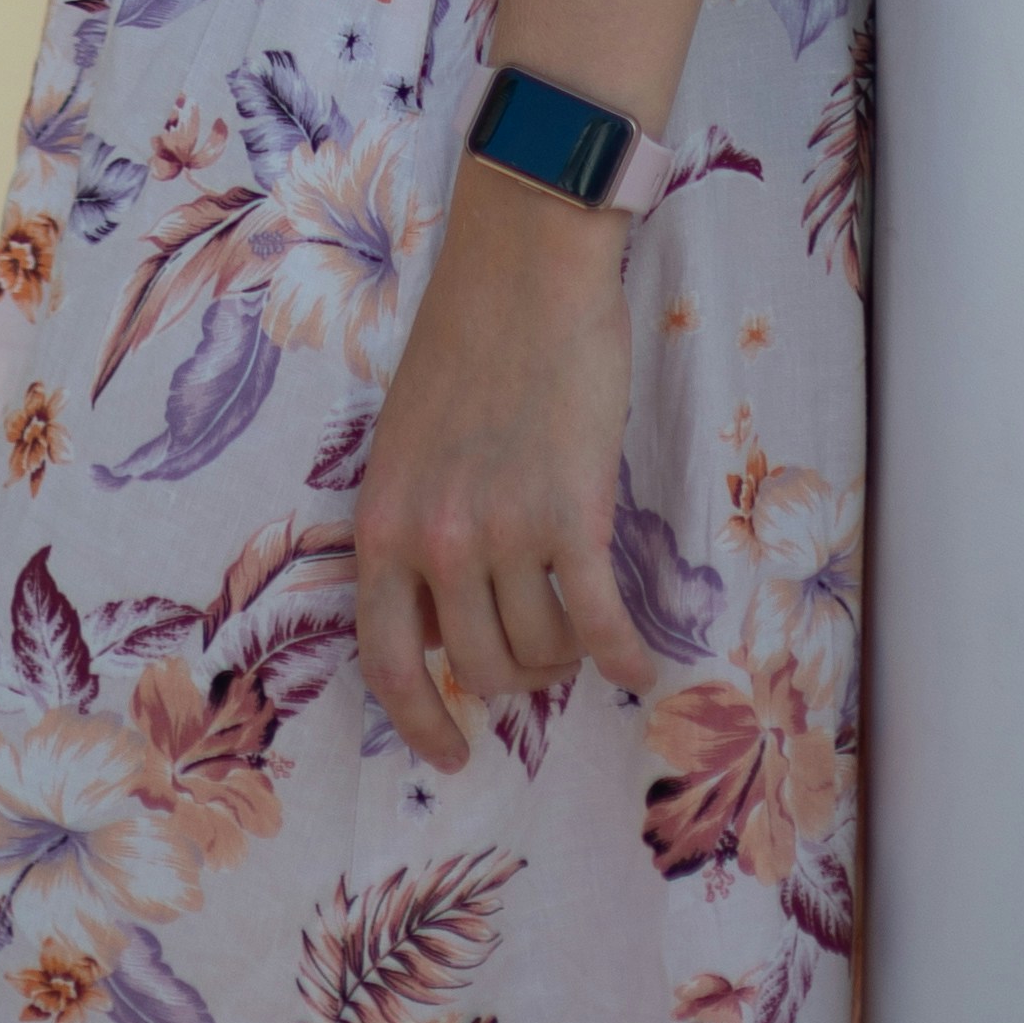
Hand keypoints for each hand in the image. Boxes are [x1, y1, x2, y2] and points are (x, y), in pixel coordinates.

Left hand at [353, 153, 651, 770]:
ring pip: (541, 648)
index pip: (388, 661)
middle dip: (517, 675)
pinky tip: (640, 664)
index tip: (450, 753)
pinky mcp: (573, 512)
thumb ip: (413, 531)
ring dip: (568, 655)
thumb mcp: (403, 448)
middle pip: (479, 664)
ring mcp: (504, 530)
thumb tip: (440, 621)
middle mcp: (436, 541)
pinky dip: (624, 653)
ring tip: (584, 630)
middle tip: (543, 656)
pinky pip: (599, 619)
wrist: (525, 270)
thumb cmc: (465, 345)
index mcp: (383, 524)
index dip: (420, 721)